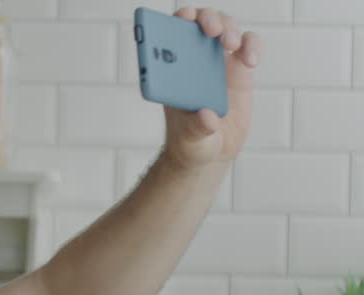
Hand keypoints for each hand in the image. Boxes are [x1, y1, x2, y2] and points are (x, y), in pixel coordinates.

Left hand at [162, 8, 261, 169]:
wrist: (212, 151)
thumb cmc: (191, 141)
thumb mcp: (190, 139)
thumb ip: (196, 128)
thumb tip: (207, 116)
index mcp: (170, 71)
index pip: (168, 34)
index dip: (174, 22)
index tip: (182, 23)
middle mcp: (192, 60)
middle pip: (198, 22)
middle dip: (205, 18)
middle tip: (211, 30)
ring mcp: (217, 62)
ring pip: (224, 26)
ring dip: (229, 27)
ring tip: (231, 44)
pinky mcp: (241, 69)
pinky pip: (249, 44)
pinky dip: (252, 46)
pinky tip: (251, 61)